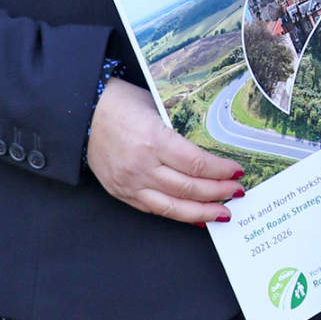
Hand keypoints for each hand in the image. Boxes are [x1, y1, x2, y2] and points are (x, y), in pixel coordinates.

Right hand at [86, 78, 245, 222]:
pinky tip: (195, 216)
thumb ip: (178, 129)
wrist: (83, 113)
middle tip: (237, 192)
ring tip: (223, 212)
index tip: (237, 171)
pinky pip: (154, 209)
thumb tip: (208, 145)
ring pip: (173, 206)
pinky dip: (178, 214)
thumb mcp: (155, 107)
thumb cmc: (121, 103)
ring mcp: (130, 183)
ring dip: (202, 211)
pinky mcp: (122, 192)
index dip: (220, 171)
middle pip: (189, 187)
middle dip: (218, 192)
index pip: (196, 164)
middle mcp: (142, 166)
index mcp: (154, 140)